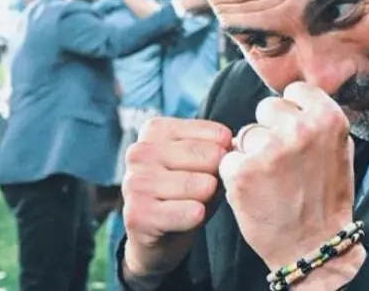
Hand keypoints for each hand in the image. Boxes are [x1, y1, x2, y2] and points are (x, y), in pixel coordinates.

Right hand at [121, 118, 232, 282]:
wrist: (159, 238)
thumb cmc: (186, 194)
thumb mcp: (204, 164)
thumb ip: (220, 151)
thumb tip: (234, 150)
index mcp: (155, 130)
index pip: (217, 135)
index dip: (227, 158)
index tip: (213, 170)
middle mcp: (139, 152)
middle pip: (210, 157)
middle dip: (217, 178)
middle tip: (204, 192)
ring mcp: (135, 183)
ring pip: (202, 186)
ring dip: (207, 200)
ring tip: (192, 205)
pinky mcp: (138, 214)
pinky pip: (191, 212)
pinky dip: (197, 218)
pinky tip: (186, 219)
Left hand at [219, 82, 356, 273]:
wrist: (314, 247)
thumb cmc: (326, 199)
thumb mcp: (340, 150)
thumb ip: (319, 120)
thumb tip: (294, 97)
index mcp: (328, 118)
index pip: (295, 90)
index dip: (292, 112)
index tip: (295, 135)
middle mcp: (299, 129)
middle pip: (266, 108)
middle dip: (269, 131)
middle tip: (282, 163)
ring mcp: (269, 149)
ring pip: (245, 134)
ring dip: (251, 154)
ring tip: (270, 180)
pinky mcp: (241, 171)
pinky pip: (228, 159)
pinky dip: (236, 175)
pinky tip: (255, 192)